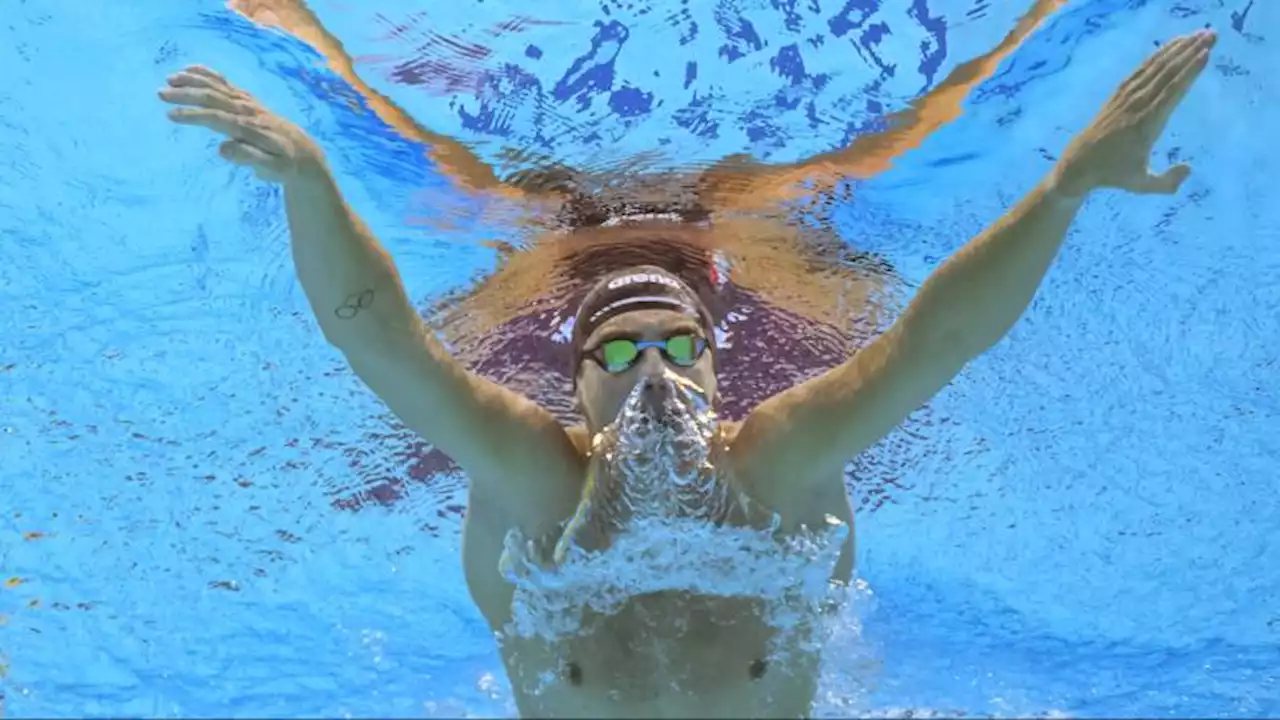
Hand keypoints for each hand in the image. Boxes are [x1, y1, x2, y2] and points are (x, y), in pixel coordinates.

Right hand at [160, 65, 324, 183]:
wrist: (304, 155)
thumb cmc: (284, 166)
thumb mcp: (271, 169)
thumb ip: (248, 158)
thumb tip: (222, 148)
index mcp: (250, 128)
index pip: (217, 118)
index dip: (194, 116)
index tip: (171, 115)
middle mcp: (248, 111)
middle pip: (214, 97)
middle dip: (187, 93)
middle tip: (161, 93)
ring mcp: (248, 103)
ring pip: (217, 86)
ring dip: (193, 81)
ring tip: (170, 79)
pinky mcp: (248, 100)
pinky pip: (225, 83)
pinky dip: (207, 74)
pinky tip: (190, 69)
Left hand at [1052, 29, 1215, 197]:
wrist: (1079, 163)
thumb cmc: (1114, 175)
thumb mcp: (1141, 185)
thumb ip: (1167, 182)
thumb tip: (1190, 168)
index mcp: (1145, 126)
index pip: (1170, 94)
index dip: (1188, 73)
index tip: (1204, 54)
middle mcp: (1136, 107)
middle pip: (1166, 75)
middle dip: (1189, 53)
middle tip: (1211, 35)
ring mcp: (1125, 99)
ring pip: (1153, 69)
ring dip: (1176, 50)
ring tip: (1197, 34)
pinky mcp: (1118, 95)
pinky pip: (1140, 71)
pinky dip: (1156, 57)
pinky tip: (1170, 46)